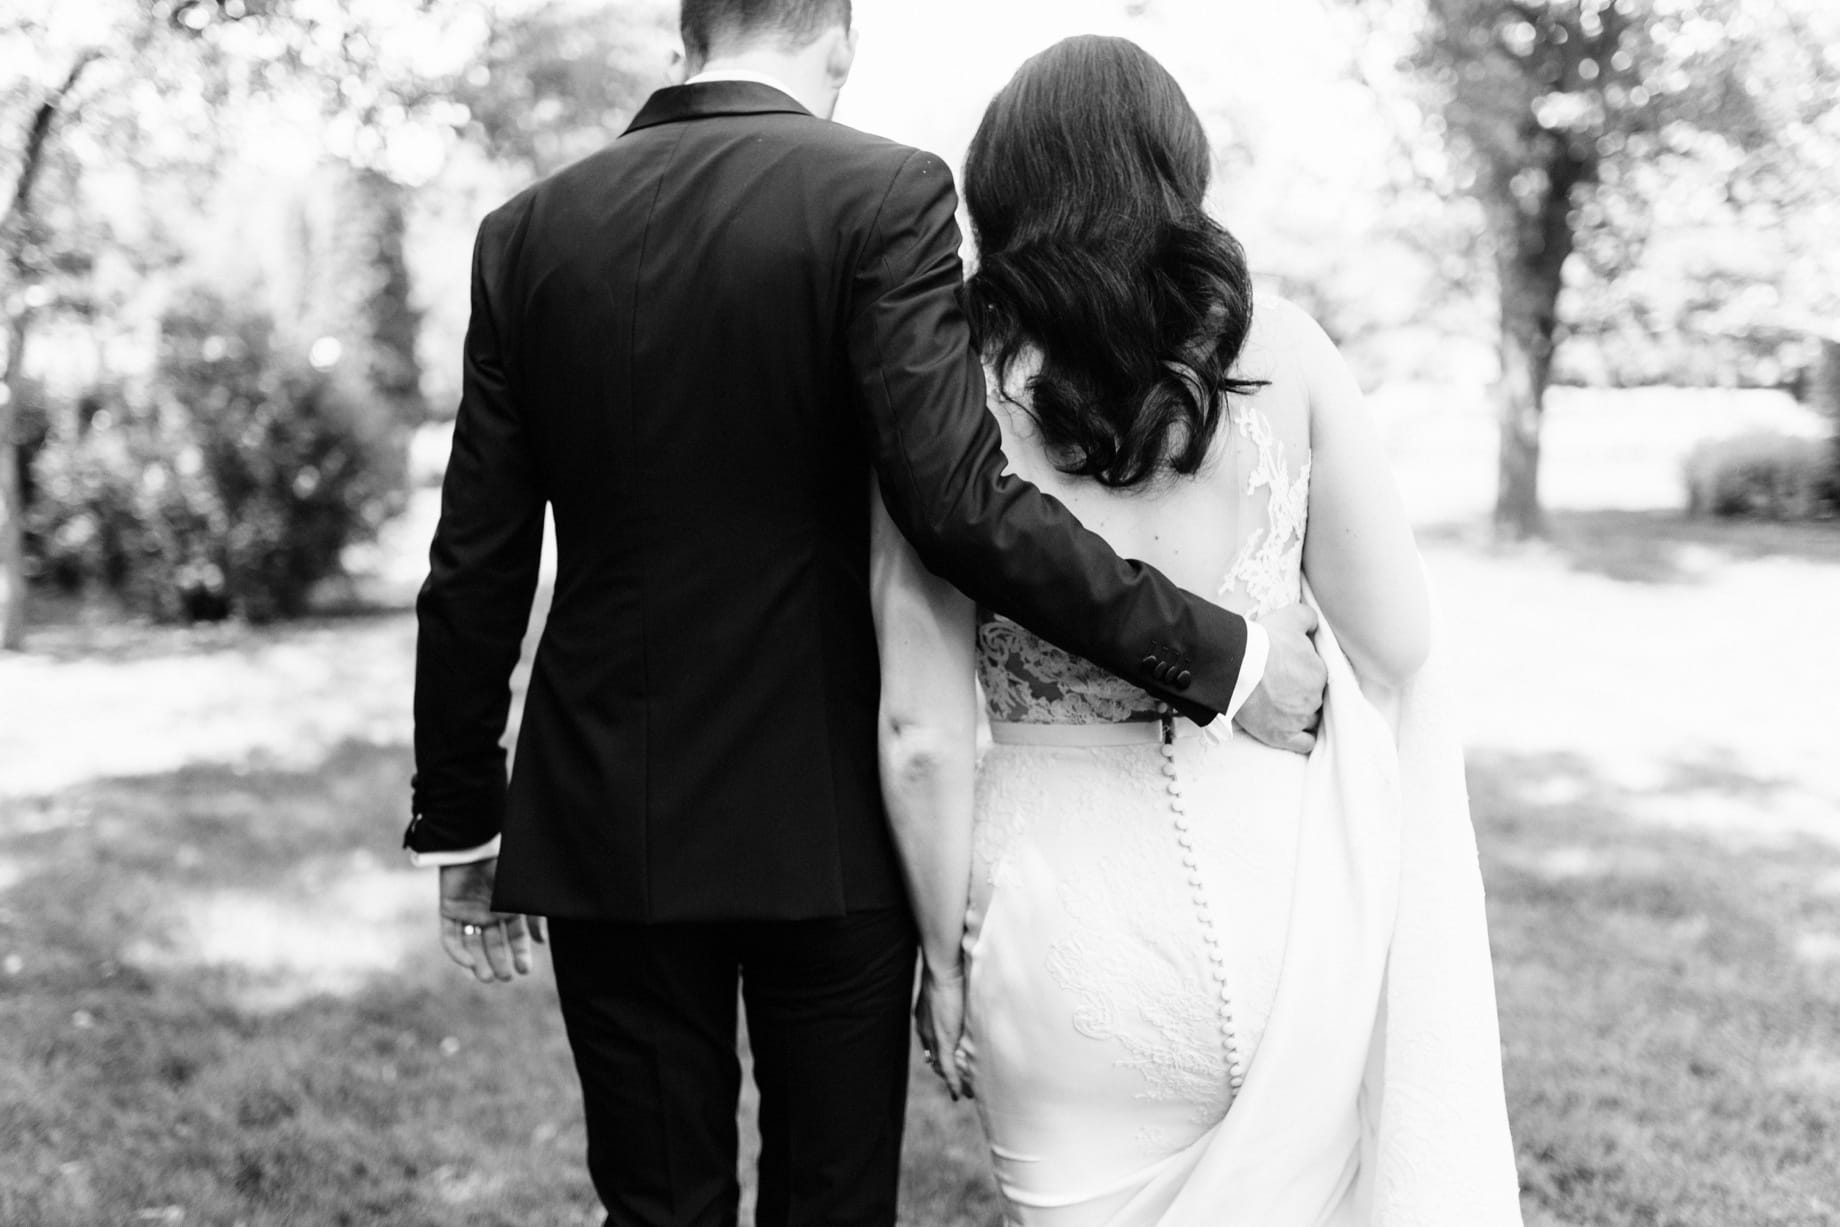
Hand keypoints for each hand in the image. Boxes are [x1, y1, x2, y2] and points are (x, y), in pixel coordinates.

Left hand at [439, 859, 546, 983]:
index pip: (515, 938)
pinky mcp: (449, 911)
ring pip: (472, 945)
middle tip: (505, 977)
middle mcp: (489, 914)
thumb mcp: (524, 894)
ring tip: (487, 977)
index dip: (520, 954)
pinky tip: (469, 963)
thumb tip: (541, 941)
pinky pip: (451, 937)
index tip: (524, 969)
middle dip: (500, 962)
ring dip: (479, 963)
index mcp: (508, 909)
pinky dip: (458, 952)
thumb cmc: (503, 867)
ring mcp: (468, 914)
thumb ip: (535, 916)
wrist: (474, 847)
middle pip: (494, 945)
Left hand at [915, 959, 971, 1100]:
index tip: (949, 1063)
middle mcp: (925, 1030)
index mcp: (924, 1018)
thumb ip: (953, 993)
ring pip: (942, 1066)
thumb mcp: (949, 985)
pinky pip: (948, 1068)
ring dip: (953, 1080)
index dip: (939, 1054)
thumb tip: (964, 989)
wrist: (943, 968)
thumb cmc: (948, 969)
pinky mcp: (943, 1040)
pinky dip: (953, 1082)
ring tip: (965, 1092)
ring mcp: (933, 1036)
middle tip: (958, 1083)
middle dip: (945, 1071)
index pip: (932, 1043)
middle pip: (934, 1058)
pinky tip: (959, 1094)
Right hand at [1235, 603, 1326, 753]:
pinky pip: (1304, 743)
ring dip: (1301, 716)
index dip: (1305, 674)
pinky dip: (1301, 738)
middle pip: (1315, 699)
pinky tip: (1292, 730)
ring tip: (1284, 709)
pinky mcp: (1283, 736)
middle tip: (1283, 688)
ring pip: (1310, 720)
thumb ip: (1310, 618)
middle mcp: (1315, 698)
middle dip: (1303, 695)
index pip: (1320, 677)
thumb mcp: (1291, 616)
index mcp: (1320, 673)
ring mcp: (1299, 720)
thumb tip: (1316, 625)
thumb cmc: (1264, 641)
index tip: (1290, 672)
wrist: (1236, 666)